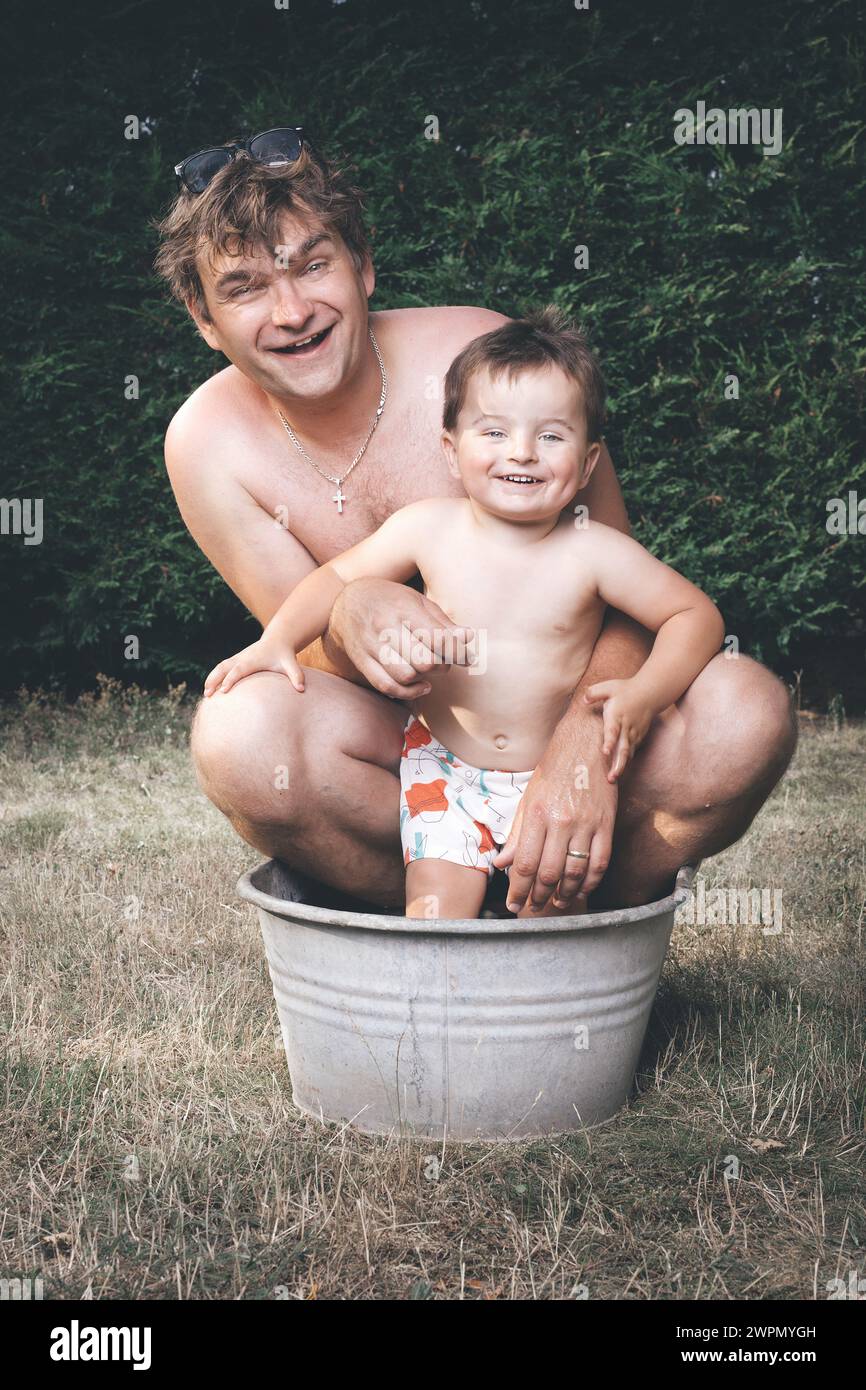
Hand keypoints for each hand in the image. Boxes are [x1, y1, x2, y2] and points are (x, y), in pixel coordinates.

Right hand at [203, 638, 304, 696]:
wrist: (278, 640)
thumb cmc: (283, 654)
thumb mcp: (291, 664)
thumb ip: (296, 676)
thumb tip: (302, 689)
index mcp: (252, 660)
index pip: (238, 670)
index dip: (231, 680)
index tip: (223, 691)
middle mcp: (242, 658)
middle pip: (224, 668)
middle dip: (214, 680)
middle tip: (208, 695)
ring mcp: (238, 658)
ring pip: (220, 667)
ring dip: (211, 679)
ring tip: (206, 694)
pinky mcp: (236, 660)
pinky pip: (222, 668)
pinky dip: (214, 676)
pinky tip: (211, 689)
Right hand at [326, 577, 475, 699]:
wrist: (346, 601)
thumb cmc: (390, 600)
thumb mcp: (418, 601)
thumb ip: (443, 622)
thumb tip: (467, 638)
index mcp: (404, 609)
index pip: (438, 638)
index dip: (458, 652)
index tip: (467, 657)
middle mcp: (385, 627)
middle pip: (424, 660)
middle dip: (441, 665)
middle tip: (444, 659)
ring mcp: (371, 646)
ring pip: (406, 676)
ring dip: (424, 677)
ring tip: (429, 668)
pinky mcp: (362, 661)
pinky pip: (386, 686)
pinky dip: (408, 692)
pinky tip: (420, 685)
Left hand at [491, 722, 616, 912]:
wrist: (587, 743)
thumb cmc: (554, 770)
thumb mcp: (529, 798)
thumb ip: (517, 834)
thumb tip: (501, 864)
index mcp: (537, 814)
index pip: (524, 863)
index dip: (518, 890)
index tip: (514, 904)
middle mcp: (561, 821)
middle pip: (549, 872)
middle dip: (538, 896)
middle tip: (533, 907)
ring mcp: (587, 823)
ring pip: (575, 872)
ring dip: (565, 893)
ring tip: (556, 902)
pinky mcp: (606, 823)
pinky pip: (600, 861)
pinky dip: (591, 881)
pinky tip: (582, 889)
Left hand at [583, 678, 653, 780]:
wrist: (650, 693)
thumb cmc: (626, 690)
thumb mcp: (609, 686)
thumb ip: (594, 692)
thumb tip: (583, 700)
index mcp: (618, 715)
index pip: (613, 730)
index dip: (610, 741)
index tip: (605, 752)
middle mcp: (627, 727)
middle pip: (623, 748)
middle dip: (617, 763)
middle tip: (611, 777)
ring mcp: (634, 733)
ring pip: (628, 753)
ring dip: (621, 766)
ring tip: (612, 778)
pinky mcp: (638, 737)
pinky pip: (631, 752)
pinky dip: (626, 762)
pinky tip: (618, 772)